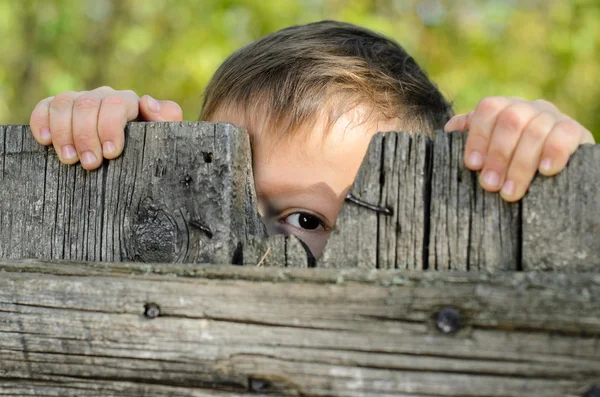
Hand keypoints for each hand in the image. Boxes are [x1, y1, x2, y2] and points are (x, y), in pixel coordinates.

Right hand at [30, 86, 182, 169]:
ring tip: (69, 160)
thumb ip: (167, 119)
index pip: (116, 104)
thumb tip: (146, 101)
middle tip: (90, 164)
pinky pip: (45, 107)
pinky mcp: (60, 111)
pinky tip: (45, 141)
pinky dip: (41, 121)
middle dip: (86, 135)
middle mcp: (103, 97)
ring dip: (64, 132)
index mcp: (129, 102)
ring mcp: (80, 102)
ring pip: (64, 103)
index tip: (111, 154)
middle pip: (87, 104)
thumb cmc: (153, 152)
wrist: (137, 165)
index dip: (110, 127)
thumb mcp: (167, 138)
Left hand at [444, 97, 594, 201]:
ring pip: (535, 131)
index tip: (472, 165)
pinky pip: (565, 135)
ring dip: (520, 165)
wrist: (555, 164)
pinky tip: (545, 172)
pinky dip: (554, 153)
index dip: (478, 136)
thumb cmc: (510, 160)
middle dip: (497, 155)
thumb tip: (450, 130)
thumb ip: (471, 137)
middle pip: (510, 120)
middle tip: (489, 185)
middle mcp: (528, 108)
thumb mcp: (490, 149)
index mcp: (504, 108)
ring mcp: (552, 117)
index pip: (488, 109)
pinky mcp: (575, 131)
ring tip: (510, 193)